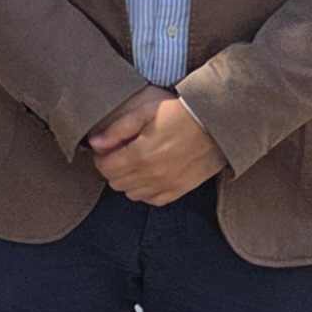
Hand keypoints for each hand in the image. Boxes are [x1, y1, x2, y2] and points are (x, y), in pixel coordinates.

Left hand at [87, 87, 225, 207]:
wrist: (218, 122)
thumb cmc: (181, 113)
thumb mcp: (146, 111)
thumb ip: (117, 129)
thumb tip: (94, 143)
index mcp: (140, 154)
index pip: (105, 168)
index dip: (102, 158)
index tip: (107, 149)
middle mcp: (152, 174)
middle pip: (116, 182)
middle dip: (113, 169)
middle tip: (121, 154)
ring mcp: (167, 184)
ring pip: (132, 194)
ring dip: (128, 181)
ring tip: (136, 163)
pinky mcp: (180, 189)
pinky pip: (153, 200)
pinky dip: (147, 191)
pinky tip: (150, 175)